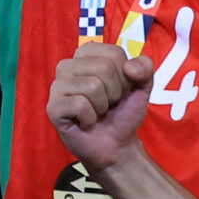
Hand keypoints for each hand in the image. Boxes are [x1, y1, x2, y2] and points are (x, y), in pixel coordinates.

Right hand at [48, 42, 153, 175]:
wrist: (116, 145)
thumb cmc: (123, 112)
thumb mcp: (142, 86)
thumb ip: (145, 68)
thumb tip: (130, 66)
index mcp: (87, 54)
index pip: (114, 54)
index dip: (125, 76)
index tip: (119, 89)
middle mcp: (68, 65)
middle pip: (103, 68)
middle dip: (115, 92)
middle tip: (108, 103)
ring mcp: (57, 86)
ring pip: (92, 86)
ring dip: (103, 106)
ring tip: (97, 112)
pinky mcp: (53, 107)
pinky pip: (80, 105)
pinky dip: (91, 118)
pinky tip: (85, 122)